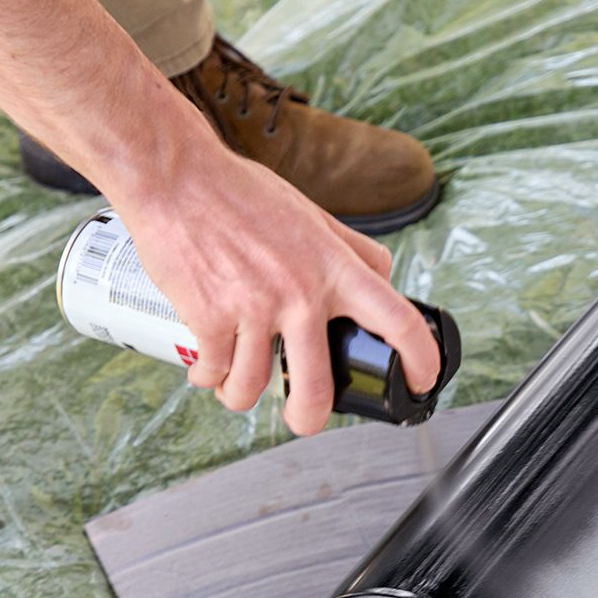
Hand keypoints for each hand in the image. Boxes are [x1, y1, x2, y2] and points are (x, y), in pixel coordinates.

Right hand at [112, 140, 439, 434]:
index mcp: (334, 268)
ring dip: (241, 395)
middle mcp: (302, 294)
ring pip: (253, 389)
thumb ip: (350, 248)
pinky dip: (208, 377)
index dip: (420, 360)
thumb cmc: (239, 193)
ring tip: (236, 386)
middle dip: (309, 418)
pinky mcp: (211, 318)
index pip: (398, 320)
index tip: (420, 381)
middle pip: (318, 387)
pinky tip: (206, 368)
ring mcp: (256, 309)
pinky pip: (214, 373)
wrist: (176, 178)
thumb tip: (382, 273)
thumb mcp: (312, 214)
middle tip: (303, 419)